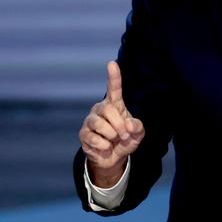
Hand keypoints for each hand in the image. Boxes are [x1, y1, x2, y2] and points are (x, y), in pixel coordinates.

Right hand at [79, 61, 144, 186]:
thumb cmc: (125, 140)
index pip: (114, 89)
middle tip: (124, 135)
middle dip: (119, 125)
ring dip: (112, 136)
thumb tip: (129, 124)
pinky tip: (105, 147)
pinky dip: (104, 146)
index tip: (112, 64)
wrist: (113, 158)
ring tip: (114, 140)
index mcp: (115, 105)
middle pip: (108, 110)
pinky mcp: (83, 133)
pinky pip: (93, 138)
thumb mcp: (137, 134)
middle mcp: (100, 109)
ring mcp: (90, 121)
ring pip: (100, 124)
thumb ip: (137, 127)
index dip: (114, 77)